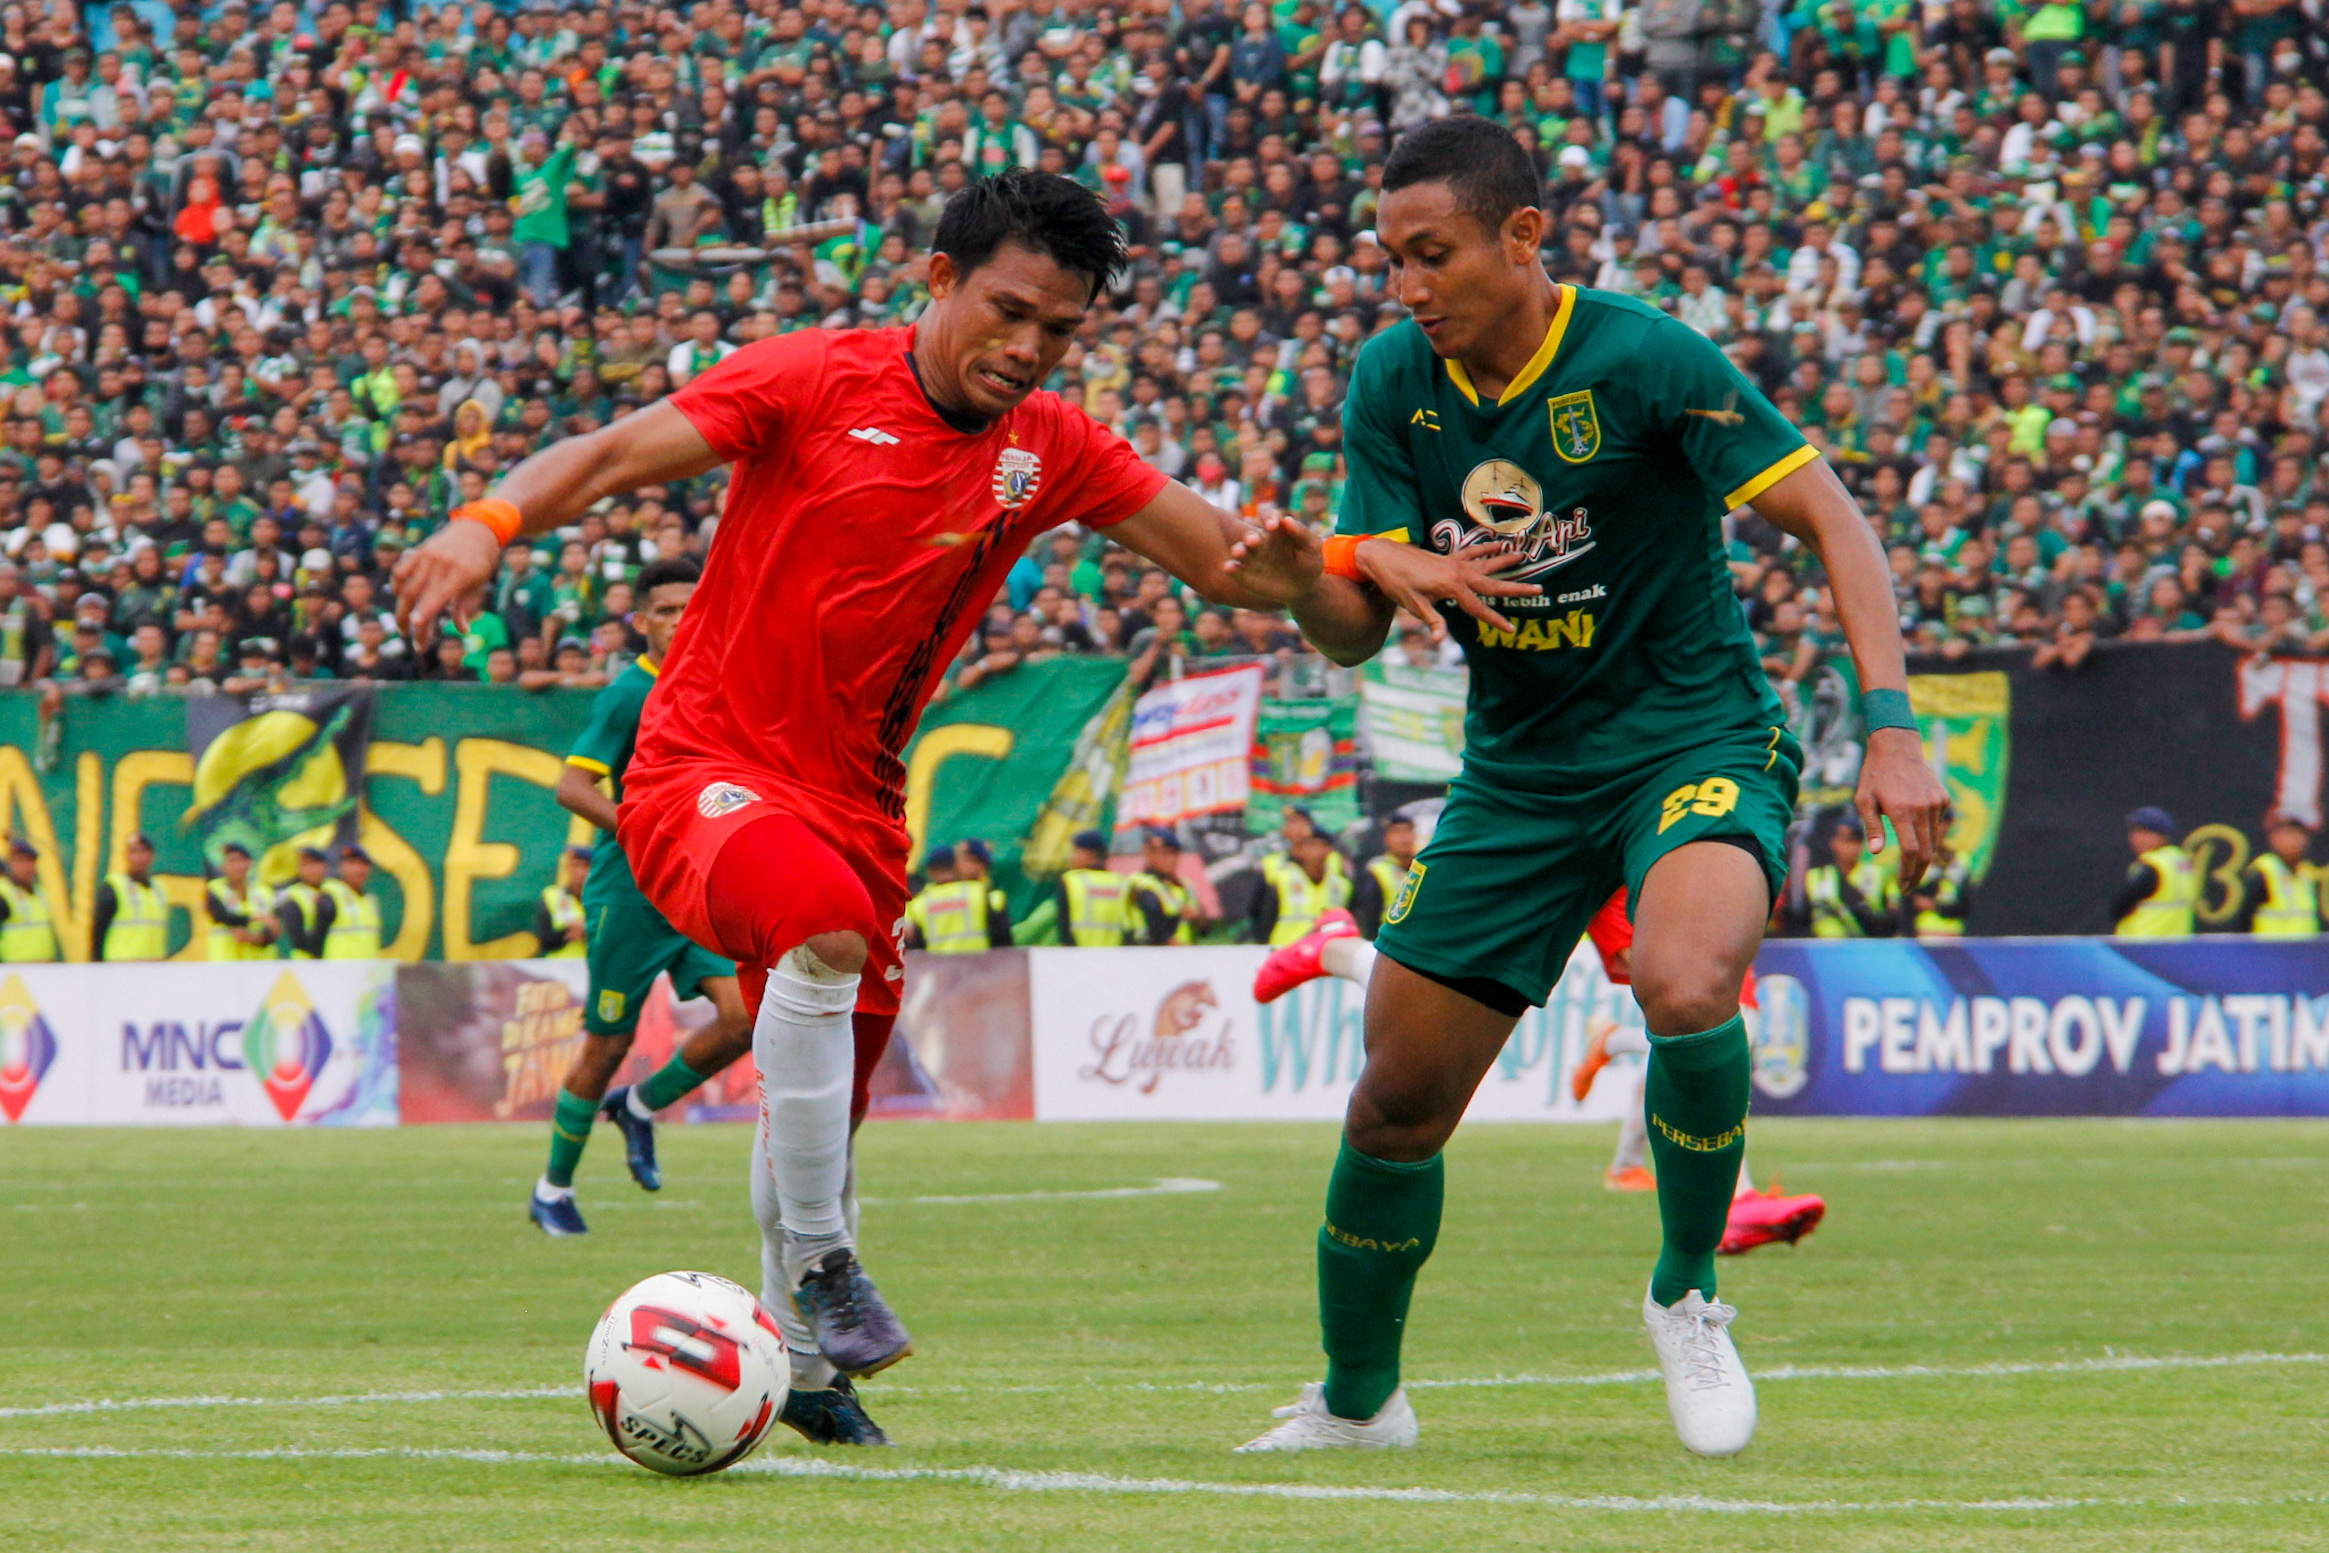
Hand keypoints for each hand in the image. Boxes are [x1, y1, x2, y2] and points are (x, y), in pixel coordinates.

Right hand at [392, 519, 501, 646]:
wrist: (478, 529)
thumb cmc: (482, 562)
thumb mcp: (479, 584)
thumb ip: (464, 607)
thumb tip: (463, 631)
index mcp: (460, 575)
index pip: (436, 598)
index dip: (424, 614)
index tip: (415, 629)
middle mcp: (441, 565)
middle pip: (416, 596)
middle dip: (408, 619)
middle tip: (407, 636)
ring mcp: (427, 556)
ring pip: (406, 586)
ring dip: (401, 607)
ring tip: (404, 622)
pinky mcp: (419, 551)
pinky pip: (401, 570)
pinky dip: (397, 584)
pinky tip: (401, 596)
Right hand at [1221, 510, 1322, 603]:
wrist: (1303, 588)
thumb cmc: (1309, 562)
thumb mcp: (1312, 547)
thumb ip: (1302, 533)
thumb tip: (1287, 520)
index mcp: (1277, 531)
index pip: (1269, 518)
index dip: (1269, 518)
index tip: (1273, 526)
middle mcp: (1261, 542)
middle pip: (1251, 535)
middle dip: (1250, 536)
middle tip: (1253, 540)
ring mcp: (1252, 558)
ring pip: (1240, 550)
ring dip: (1238, 549)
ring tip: (1238, 552)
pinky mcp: (1245, 574)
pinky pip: (1235, 569)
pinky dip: (1230, 567)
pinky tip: (1228, 568)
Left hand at [1355, 537, 1539, 640]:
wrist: (1382, 557)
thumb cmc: (1396, 583)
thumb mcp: (1414, 605)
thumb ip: (1433, 621)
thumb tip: (1441, 641)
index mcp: (1451, 587)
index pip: (1478, 607)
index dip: (1494, 620)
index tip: (1511, 628)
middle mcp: (1457, 572)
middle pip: (1492, 583)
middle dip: (1515, 587)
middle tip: (1538, 588)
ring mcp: (1454, 562)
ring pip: (1486, 563)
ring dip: (1505, 560)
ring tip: (1524, 555)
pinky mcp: (1448, 556)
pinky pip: (1472, 552)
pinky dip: (1486, 547)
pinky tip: (1498, 542)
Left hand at [1856, 725, 1949, 888]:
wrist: (1897, 747)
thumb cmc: (1875, 775)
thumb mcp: (1863, 800)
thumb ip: (1871, 827)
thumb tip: (1876, 852)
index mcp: (1901, 810)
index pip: (1912, 851)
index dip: (1908, 872)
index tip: (1902, 886)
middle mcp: (1922, 807)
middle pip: (1927, 851)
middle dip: (1918, 873)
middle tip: (1908, 887)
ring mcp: (1936, 803)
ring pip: (1933, 840)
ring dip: (1923, 857)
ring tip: (1909, 868)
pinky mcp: (1943, 799)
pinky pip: (1935, 825)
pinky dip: (1927, 836)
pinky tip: (1914, 833)